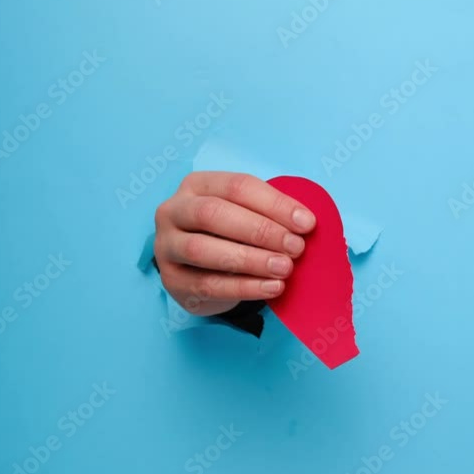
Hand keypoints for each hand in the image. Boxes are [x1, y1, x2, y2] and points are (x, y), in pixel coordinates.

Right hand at [153, 171, 315, 316]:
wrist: (203, 270)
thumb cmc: (231, 234)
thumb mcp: (248, 215)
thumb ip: (272, 214)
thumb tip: (306, 223)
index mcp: (197, 185)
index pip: (237, 187)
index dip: (275, 204)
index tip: (307, 223)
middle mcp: (173, 211)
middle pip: (213, 214)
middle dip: (260, 231)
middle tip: (295, 247)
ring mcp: (166, 247)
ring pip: (203, 250)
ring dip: (250, 260)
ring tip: (285, 268)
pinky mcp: (171, 281)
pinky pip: (207, 285)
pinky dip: (244, 287)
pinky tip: (272, 287)